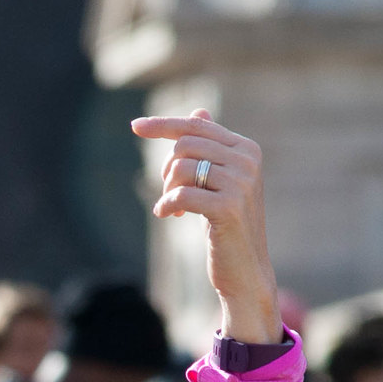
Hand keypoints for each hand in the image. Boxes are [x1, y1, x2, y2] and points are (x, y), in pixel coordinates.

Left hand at [131, 109, 280, 344]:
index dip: (163, 125)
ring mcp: (241, 183)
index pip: (197, 125)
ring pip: (181, 168)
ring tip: (170, 208)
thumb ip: (211, 149)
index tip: (135, 126)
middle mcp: (247, 160)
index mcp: (246, 149)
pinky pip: (181, 194)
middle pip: (185, 145)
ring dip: (166, 190)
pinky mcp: (228, 207)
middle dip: (166, 169)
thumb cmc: (228, 226)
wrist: (246, 270)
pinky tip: (166, 216)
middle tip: (167, 193)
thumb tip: (198, 111)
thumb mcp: (220, 183)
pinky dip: (166, 205)